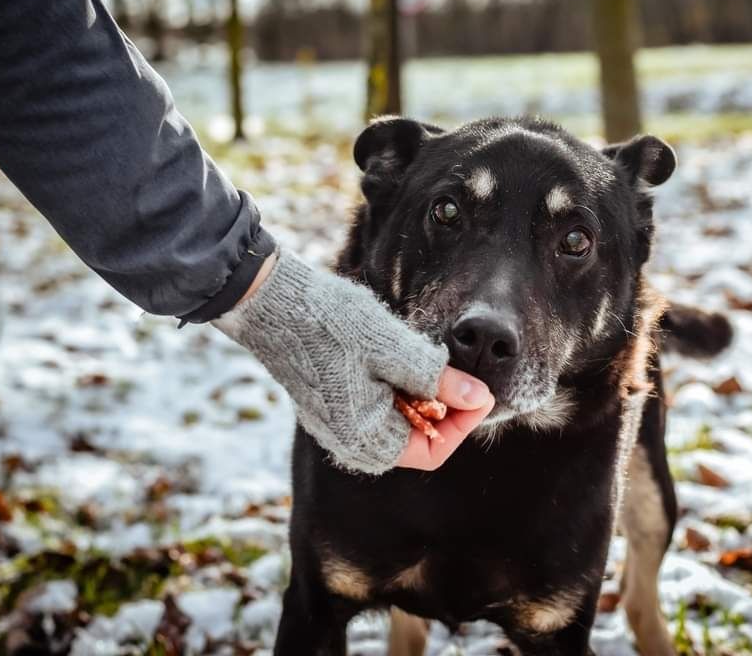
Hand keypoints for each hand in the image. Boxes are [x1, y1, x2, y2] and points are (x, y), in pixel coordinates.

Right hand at [215, 250, 479, 474]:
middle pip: (417, 437)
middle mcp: (350, 443)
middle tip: (456, 368)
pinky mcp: (332, 403)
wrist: (270, 301)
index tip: (481, 391)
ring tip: (421, 353)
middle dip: (443, 406)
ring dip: (420, 391)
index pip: (433, 451)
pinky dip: (397, 384)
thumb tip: (481, 398)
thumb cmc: (328, 324)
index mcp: (365, 439)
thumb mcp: (392, 347)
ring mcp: (338, 424)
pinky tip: (396, 351)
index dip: (464, 424)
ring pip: (399, 418)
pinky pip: (378, 405)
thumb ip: (437, 379)